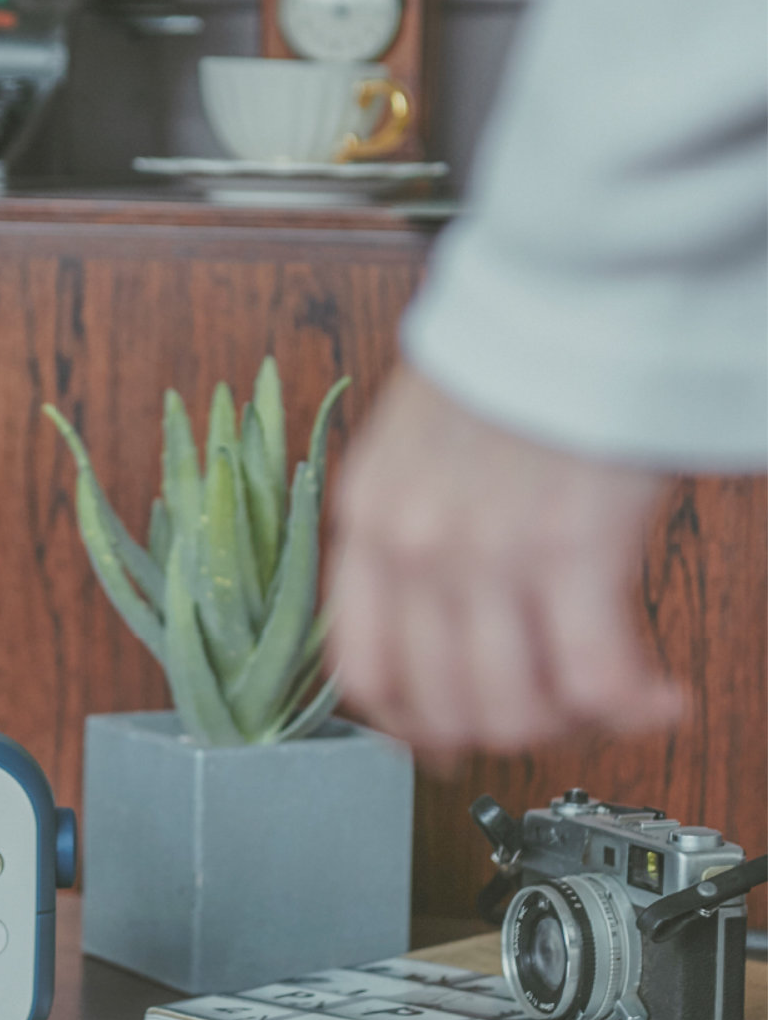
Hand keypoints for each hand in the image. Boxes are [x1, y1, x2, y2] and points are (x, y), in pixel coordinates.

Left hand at [327, 367, 681, 755]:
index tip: (443, 743)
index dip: (406, 725)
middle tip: (553, 716)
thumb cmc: (516, 355)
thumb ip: (412, 530)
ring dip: (568, 725)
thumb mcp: (415, 445)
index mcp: (367, 522)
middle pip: (439, 704)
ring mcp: (484, 554)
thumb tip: (443, 617)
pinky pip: (591, 678)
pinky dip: (630, 707)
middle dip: (504, 731)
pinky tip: (658, 696)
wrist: (576, 276)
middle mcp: (412, 549)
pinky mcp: (570, 549)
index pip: (361, 669)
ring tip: (607, 702)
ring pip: (511, 708)